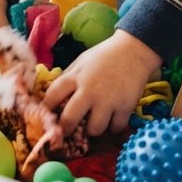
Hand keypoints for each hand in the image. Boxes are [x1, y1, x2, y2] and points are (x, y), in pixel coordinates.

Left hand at [42, 30, 161, 137]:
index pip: (51, 97)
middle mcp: (89, 91)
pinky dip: (114, 126)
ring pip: (94, 130)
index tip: (48, 115)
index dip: (47, 109)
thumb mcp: (81, 61)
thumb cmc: (104, 56)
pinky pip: (115, 128)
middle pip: (69, 120)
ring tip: (96, 122)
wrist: (134, 50)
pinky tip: (114, 119)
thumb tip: (53, 95)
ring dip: (94, 129)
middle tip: (67, 131)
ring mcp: (108, 101)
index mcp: (75, 77)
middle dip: (66, 129)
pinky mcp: (125, 107)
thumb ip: (68, 77)